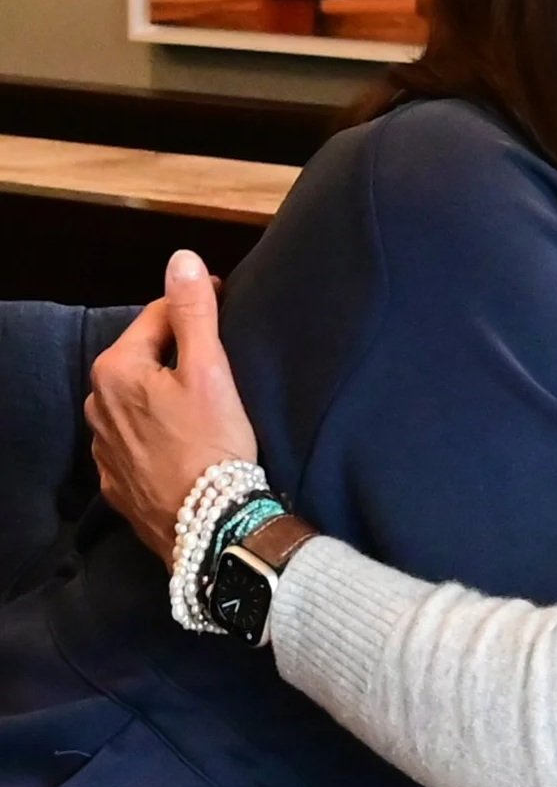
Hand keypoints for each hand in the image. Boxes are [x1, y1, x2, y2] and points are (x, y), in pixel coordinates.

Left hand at [86, 250, 255, 569]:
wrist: (209, 526)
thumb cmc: (213, 443)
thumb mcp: (210, 370)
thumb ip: (193, 311)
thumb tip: (181, 259)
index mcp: (116, 369)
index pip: (158, 317)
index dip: (197, 310)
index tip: (229, 310)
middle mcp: (97, 405)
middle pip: (145, 359)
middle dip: (178, 354)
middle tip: (222, 365)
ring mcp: (103, 447)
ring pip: (139, 400)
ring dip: (166, 394)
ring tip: (206, 406)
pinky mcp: (115, 480)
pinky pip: (137, 439)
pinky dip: (158, 432)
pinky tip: (185, 441)